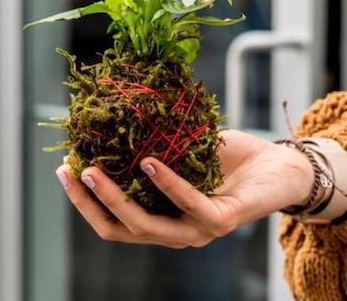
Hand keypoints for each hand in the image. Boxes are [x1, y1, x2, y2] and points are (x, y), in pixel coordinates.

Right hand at [55, 130, 313, 247]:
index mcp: (163, 217)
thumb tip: (119, 114)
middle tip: (70, 170)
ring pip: (146, 224)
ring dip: (115, 197)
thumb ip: (155, 144)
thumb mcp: (184, 150)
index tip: (65, 168)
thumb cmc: (230, 159)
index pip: (114, 220)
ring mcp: (197, 230)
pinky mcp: (222, 220)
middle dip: (88, 202)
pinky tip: (148, 161)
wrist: (281, 168)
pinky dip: (166, 182)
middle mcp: (175, 231)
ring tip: (93, 170)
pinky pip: (189, 203)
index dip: (85, 200)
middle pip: (120, 229)